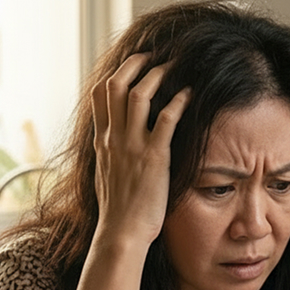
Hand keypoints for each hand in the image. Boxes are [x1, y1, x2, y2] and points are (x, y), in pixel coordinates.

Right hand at [91, 53, 190, 247]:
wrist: (121, 233)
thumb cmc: (119, 211)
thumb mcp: (107, 176)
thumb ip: (111, 156)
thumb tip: (115, 148)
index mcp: (102, 141)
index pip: (100, 95)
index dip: (116, 74)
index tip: (131, 67)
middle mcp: (113, 138)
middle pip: (116, 85)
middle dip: (134, 64)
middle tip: (152, 56)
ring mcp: (132, 146)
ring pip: (139, 95)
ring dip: (157, 76)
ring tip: (172, 67)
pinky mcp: (154, 157)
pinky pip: (166, 119)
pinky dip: (178, 101)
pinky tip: (190, 94)